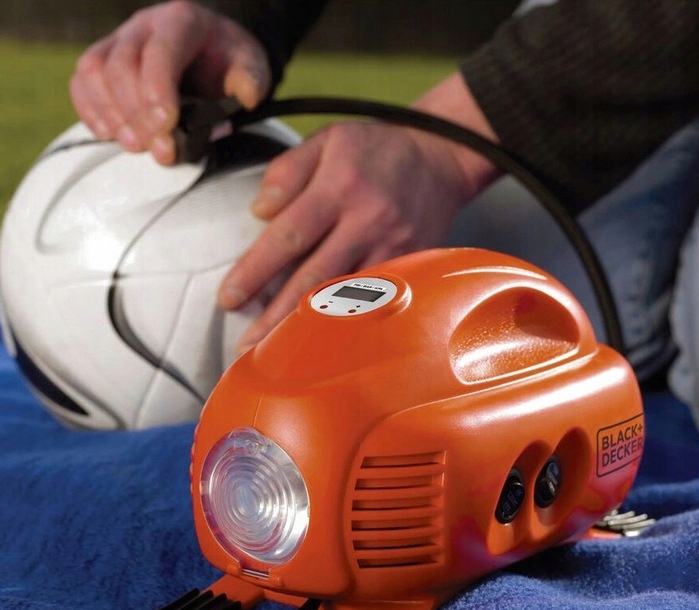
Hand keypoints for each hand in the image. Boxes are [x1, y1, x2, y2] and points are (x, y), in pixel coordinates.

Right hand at [69, 0, 270, 164]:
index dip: (157, 91)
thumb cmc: (231, 64)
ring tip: (135, 146)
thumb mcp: (253, 67)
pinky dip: (90, 110)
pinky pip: (82, 81)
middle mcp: (144, 26)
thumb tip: (245, 97)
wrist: (213, 53)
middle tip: (160, 151)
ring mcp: (119, 41)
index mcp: (182, 22)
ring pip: (95, 71)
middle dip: (138, 114)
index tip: (168, 127)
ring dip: (112, 114)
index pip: (160, 53)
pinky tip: (110, 135)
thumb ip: (251, 81)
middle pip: (122, 66)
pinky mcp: (103, 61)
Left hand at [219, 72, 501, 353]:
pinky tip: (328, 346)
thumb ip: (288, 170)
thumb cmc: (376, 149)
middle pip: (313, 278)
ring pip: (346, 298)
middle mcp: (366, 221)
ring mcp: (393, 247)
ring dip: (311, 329)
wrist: (442, 156)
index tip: (228, 299)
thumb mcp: (328, 140)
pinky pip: (377, 301)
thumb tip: (258, 212)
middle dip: (276, 316)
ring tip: (280, 353)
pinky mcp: (412, 264)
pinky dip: (350, 325)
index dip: (255, 270)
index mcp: (338, 186)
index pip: (288, 235)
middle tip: (247, 346)